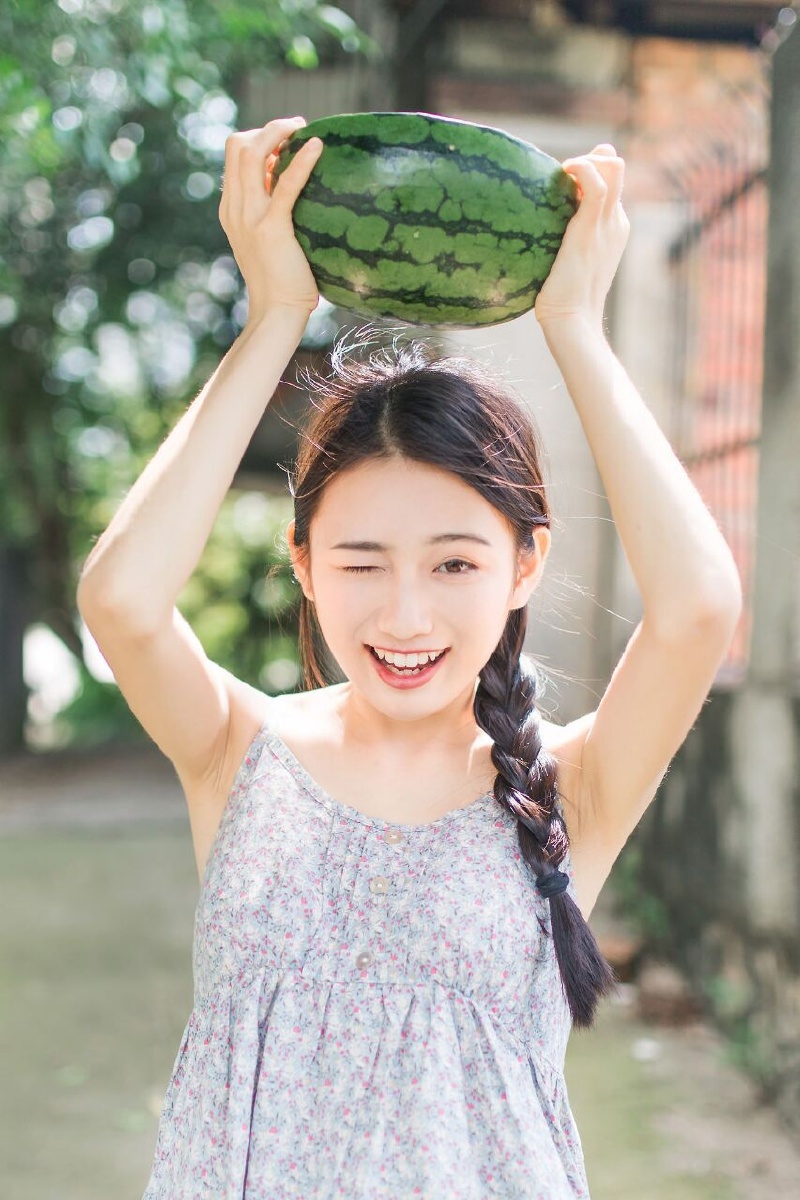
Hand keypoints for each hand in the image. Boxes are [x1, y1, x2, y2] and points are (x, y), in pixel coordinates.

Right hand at [218, 116, 323, 324]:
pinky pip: (285, 184)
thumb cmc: (281, 279)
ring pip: (253, 153)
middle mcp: (235, 208)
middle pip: (238, 144)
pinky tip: (319, 148)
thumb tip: (292, 189)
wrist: (277, 311)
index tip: (286, 140)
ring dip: (279, 133)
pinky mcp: (271, 228)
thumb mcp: (266, 239)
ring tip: (304, 131)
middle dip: (269, 128)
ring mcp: (249, 217)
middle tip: (297, 129)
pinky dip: (302, 161)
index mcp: (231, 209)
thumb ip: (269, 213)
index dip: (259, 137)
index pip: (234, 154)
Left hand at [534, 144, 629, 331]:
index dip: (590, 173)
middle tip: (562, 175)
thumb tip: (530, 243)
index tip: (562, 183)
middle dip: (592, 158)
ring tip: (562, 172)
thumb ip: (559, 248)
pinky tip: (561, 171)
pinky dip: (580, 167)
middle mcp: (615, 223)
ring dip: (586, 159)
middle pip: (617, 169)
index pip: (611, 185)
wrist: (572, 321)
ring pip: (613, 168)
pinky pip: (595, 182)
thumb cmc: (561, 303)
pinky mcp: (591, 227)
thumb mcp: (563, 268)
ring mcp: (607, 223)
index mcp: (612, 230)